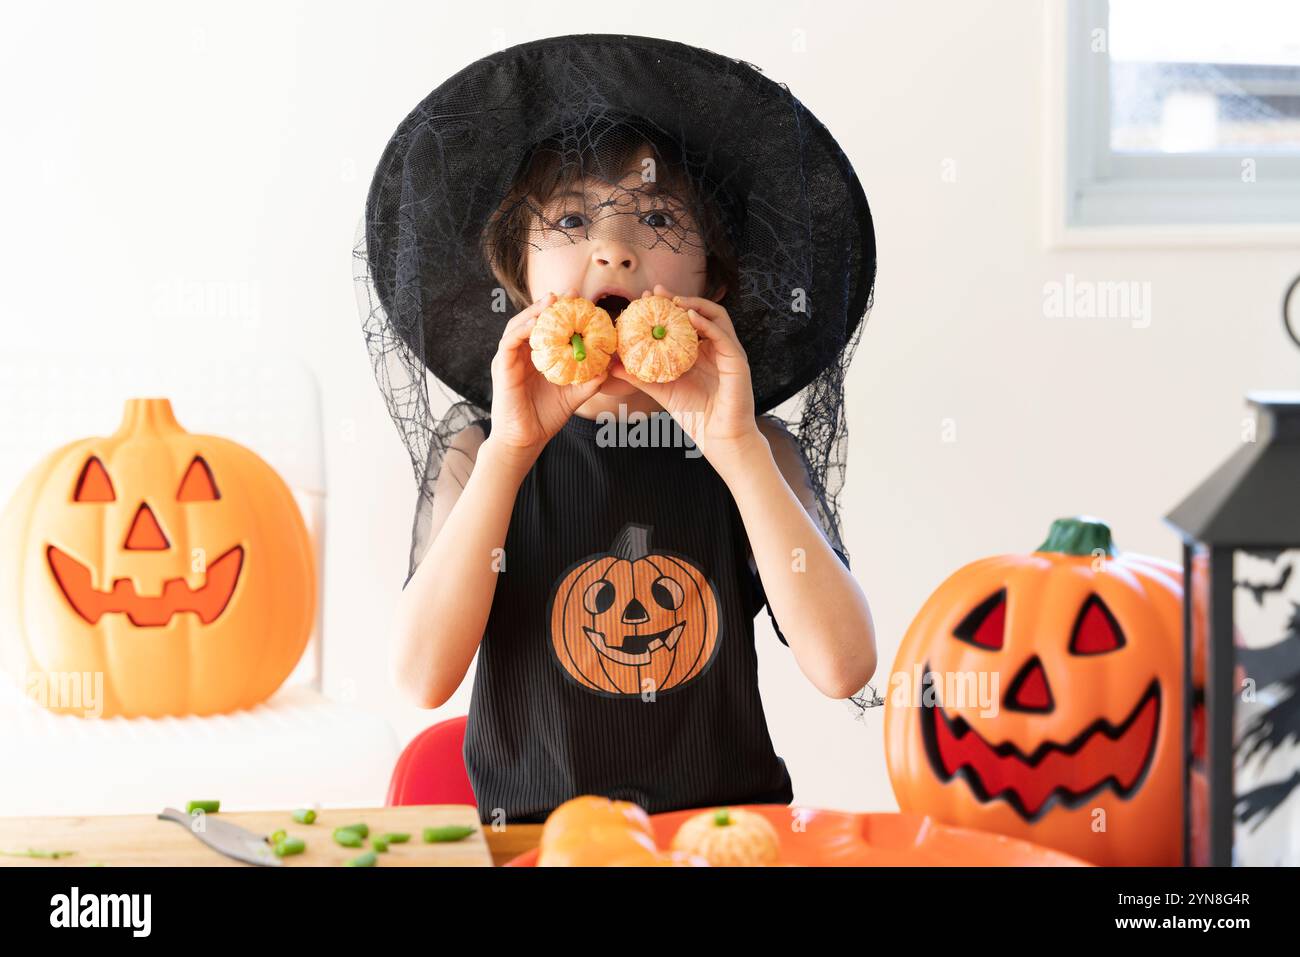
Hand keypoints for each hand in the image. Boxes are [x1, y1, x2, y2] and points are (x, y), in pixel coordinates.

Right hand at [486, 288, 607, 468]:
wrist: (526, 439)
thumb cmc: (546, 417)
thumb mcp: (573, 396)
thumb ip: (589, 381)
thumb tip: (608, 367)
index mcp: (537, 357)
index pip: (548, 328)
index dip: (562, 313)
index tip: (581, 301)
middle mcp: (522, 354)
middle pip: (533, 320)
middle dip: (549, 305)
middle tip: (570, 294)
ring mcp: (510, 359)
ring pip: (518, 325)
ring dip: (534, 311)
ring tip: (552, 301)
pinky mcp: (502, 367)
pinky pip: (509, 342)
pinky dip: (522, 329)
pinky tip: (536, 323)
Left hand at [608, 284, 762, 464]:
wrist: (718, 438)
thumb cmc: (694, 415)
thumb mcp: (661, 391)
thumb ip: (639, 377)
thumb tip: (611, 365)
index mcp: (699, 352)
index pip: (684, 321)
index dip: (666, 307)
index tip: (645, 298)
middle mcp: (715, 348)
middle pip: (700, 312)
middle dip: (678, 299)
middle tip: (656, 292)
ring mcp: (728, 352)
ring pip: (717, 316)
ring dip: (696, 305)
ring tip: (674, 302)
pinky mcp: (737, 361)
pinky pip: (723, 336)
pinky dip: (707, 324)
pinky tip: (690, 318)